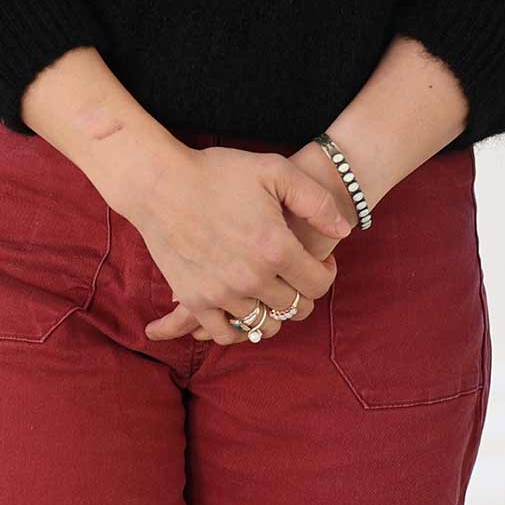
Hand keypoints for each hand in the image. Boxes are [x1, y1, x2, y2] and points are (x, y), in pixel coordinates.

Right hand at [127, 146, 347, 348]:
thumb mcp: (275, 171)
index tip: (318, 262)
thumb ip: (316, 202)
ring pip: (265, 325)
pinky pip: (227, 334)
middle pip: (295, 309)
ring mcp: (222, 293)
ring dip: (274, 310)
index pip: (319, 285)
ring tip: (270, 290)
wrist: (160, 183)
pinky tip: (244, 309)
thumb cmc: (218, 172)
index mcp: (276, 248)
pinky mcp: (195, 299)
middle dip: (302, 293)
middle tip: (295, 275)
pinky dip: (240, 328)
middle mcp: (252, 277)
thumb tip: (344, 231)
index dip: (325, 274)